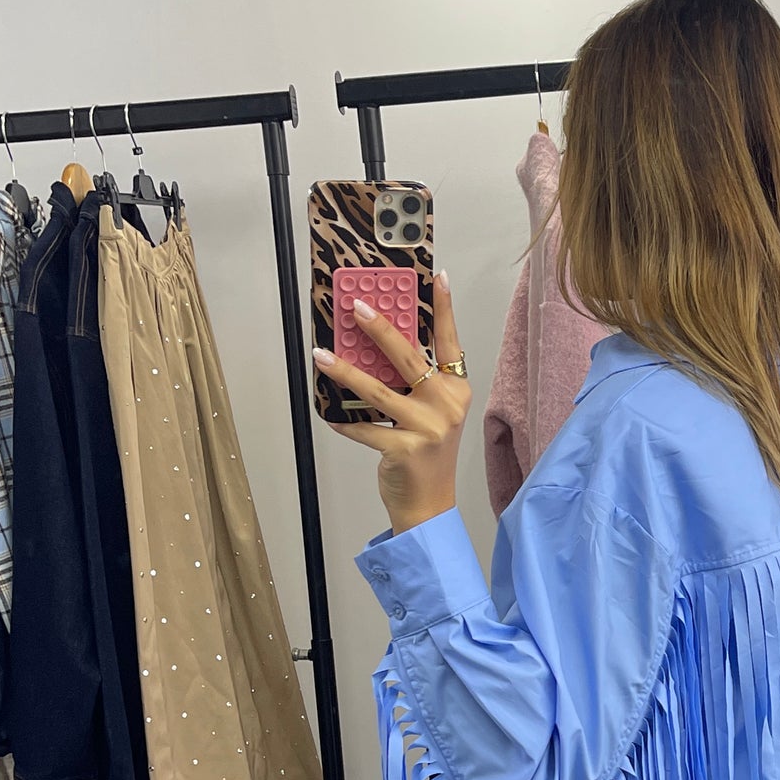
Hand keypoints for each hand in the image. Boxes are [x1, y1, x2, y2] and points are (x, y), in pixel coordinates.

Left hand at [313, 271, 471, 534]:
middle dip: (379, 329)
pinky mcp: (404, 448)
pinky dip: (344, 420)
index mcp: (456, 389)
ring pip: (378, 389)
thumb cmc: (427, 453)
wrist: (429, 503)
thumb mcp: (432, 412)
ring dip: (345, 371)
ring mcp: (428, 427)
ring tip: (322, 355)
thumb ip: (415, 381)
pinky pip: (364, 426)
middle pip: (408, 357)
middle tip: (356, 307)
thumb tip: (376, 344)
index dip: (443, 308)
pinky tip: (329, 413)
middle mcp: (446, 404)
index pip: (449, 341)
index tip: (436, 277)